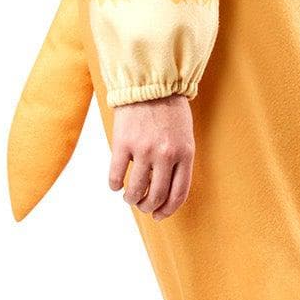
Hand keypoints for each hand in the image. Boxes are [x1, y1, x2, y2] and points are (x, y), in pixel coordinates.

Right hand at [109, 95, 195, 218]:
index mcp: (185, 154)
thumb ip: (178, 162)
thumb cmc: (169, 111)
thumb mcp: (184, 136)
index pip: (178, 193)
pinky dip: (115, 185)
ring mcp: (144, 150)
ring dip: (131, 199)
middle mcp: (165, 155)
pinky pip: (116, 175)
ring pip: (135, 189)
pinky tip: (116, 185)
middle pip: (156, 196)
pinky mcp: (123, 143)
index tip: (160, 215)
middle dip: (148, 207)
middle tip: (143, 206)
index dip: (168, 210)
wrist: (149, 84)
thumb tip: (165, 191)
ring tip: (130, 197)